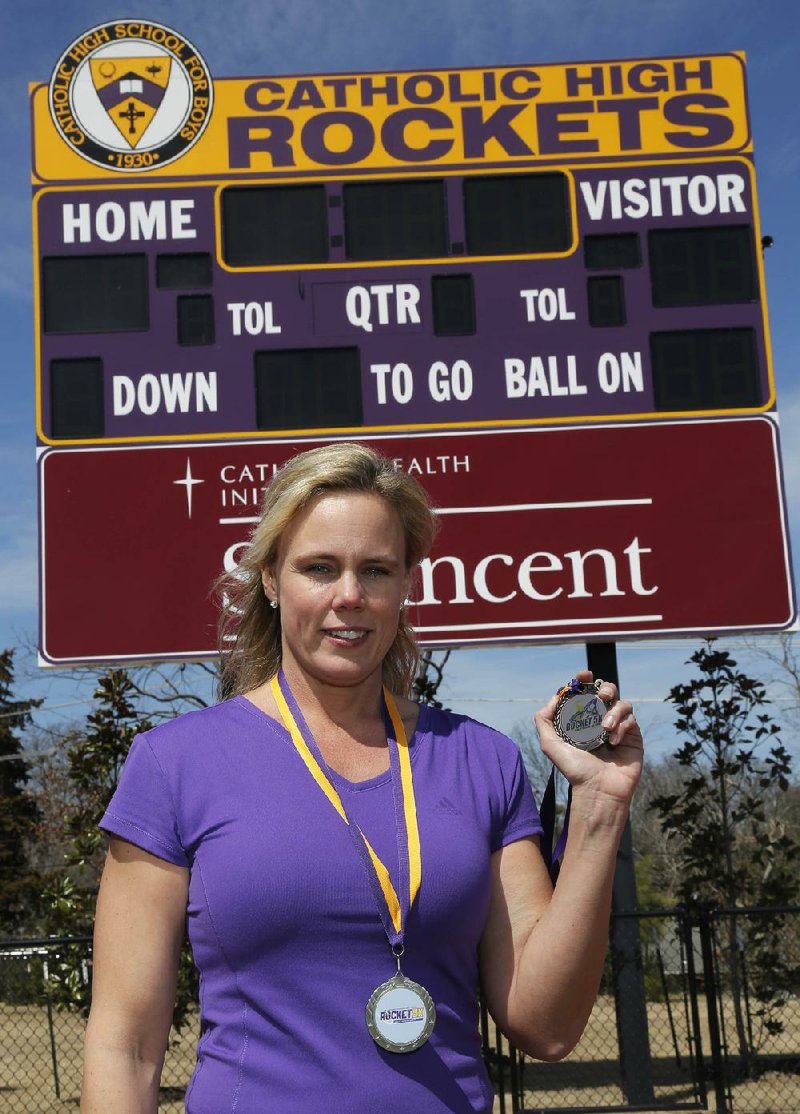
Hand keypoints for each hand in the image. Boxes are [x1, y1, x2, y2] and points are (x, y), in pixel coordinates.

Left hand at [534, 670, 642, 809]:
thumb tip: (554, 696)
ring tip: (604, 728)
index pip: (586, 693)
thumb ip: (544, 720)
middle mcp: (601, 721)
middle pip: (608, 691)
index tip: (584, 674)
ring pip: (622, 703)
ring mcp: (618, 728)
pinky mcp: (633, 736)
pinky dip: (621, 727)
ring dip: (613, 711)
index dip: (585, 680)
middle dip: (605, 688)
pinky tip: (613, 743)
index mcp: (583, 720)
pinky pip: (631, 719)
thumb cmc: (574, 770)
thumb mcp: (550, 744)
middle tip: (601, 695)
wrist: (598, 790)